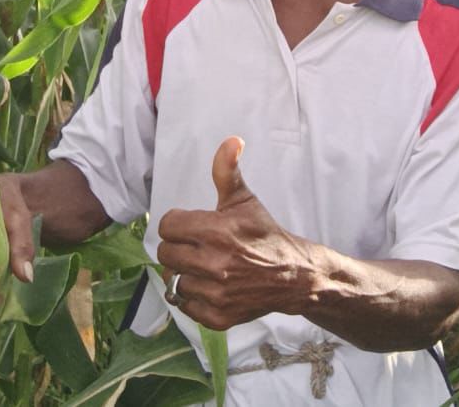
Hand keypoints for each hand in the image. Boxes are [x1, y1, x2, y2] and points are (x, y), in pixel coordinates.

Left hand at [156, 137, 316, 329]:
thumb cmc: (264, 235)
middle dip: (178, 247)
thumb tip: (231, 141)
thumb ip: (227, 171)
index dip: (178, 224)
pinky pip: (185, 307)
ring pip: (174, 280)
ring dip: (185, 274)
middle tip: (196, 247)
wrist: (293, 275)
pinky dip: (192, 299)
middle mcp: (214, 264)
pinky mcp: (218, 316)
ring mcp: (216, 293)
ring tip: (203, 267)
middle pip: (166, 254)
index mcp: (216, 231)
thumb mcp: (244, 200)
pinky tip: (208, 287)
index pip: (167, 226)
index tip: (191, 226)